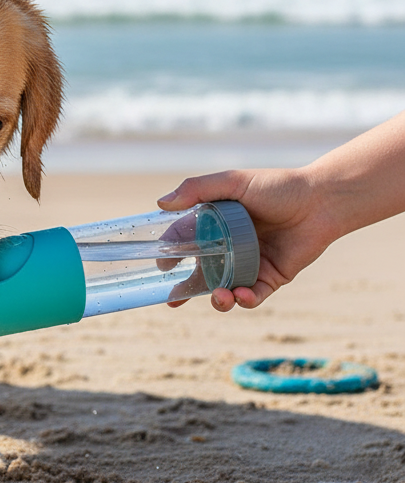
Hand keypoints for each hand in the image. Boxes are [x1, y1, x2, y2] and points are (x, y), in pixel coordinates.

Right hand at [157, 167, 336, 310]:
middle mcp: (230, 246)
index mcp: (216, 224)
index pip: (186, 241)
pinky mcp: (272, 277)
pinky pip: (254, 295)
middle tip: (174, 301)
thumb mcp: (233, 182)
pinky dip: (245, 299)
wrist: (322, 201)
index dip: (171, 253)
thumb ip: (196, 189)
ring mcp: (250, 263)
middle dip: (185, 291)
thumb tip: (161, 204)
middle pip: (201, 272)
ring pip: (225, 288)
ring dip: (217, 299)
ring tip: (218, 297)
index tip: (163, 265)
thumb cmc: (277, 186)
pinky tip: (241, 296)